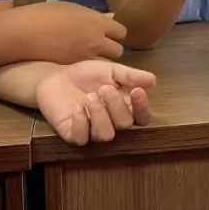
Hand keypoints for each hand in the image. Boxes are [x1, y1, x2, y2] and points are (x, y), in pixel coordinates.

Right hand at [16, 2, 126, 61]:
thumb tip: (111, 17)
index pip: (121, 32)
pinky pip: (89, 71)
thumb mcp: (71, 9)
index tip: (106, 33)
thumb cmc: (45, 15)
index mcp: (97, 22)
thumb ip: (94, 15)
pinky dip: (88, 69)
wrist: (23, 34)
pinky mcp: (74, 70)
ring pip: (106, 64)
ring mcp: (86, 58)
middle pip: (118, 51)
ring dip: (101, 60)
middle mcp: (96, 41)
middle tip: (99, 47)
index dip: (114, 33)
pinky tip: (78, 64)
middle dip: (111, 49)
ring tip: (89, 57)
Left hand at [36, 61, 155, 145]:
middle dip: (116, 105)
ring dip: (99, 114)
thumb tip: (153, 80)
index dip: (142, 108)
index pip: (142, 117)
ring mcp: (92, 130)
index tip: (137, 91)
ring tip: (89, 97)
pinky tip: (77, 108)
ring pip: (105, 135)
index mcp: (124, 107)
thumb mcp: (110, 70)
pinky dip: (81, 123)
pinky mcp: (73, 134)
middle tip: (103, 88)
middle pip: (124, 125)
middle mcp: (111, 122)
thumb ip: (130, 76)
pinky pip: (81, 139)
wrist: (55, 76)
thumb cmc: (86, 74)